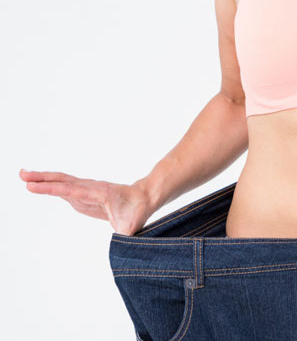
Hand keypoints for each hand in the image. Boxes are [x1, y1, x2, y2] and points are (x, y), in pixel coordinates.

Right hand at [19, 169, 156, 235]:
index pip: (72, 190)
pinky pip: (64, 188)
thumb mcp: (131, 228)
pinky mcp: (83, 195)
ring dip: (43, 179)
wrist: (143, 198)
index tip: (33, 186)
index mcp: (100, 193)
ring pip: (62, 182)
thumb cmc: (137, 211)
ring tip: (23, 175)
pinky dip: (50, 185)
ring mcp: (86, 190)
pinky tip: (38, 184)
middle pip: (63, 181)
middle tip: (21, 175)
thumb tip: (119, 254)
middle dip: (42, 178)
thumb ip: (123, 239)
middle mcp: (91, 188)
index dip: (52, 188)